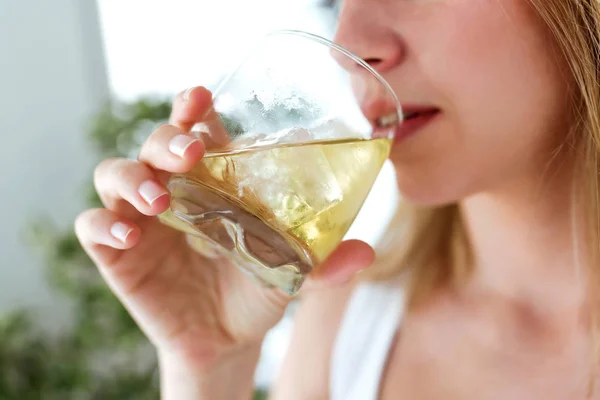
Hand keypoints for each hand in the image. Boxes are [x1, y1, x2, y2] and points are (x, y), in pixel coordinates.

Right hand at [75, 86, 374, 370]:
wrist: (228, 339)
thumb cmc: (256, 288)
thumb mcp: (289, 271)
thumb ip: (321, 262)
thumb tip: (364, 253)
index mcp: (212, 181)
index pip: (195, 128)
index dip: (192, 106)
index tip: (201, 95)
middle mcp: (174, 190)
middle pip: (154, 143)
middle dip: (168, 137)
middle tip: (193, 150)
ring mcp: (141, 219)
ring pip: (114, 173)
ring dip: (133, 177)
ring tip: (161, 198)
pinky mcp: (117, 253)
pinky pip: (93, 226)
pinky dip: (105, 226)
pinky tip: (130, 237)